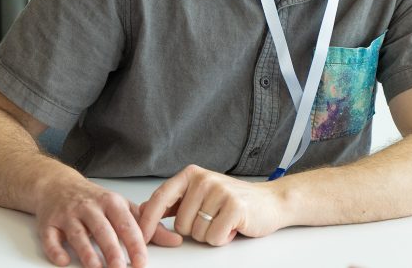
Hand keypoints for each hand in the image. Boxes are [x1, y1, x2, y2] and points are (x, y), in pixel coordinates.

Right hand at [35, 176, 178, 267]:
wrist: (58, 184)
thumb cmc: (95, 200)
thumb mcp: (123, 207)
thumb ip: (148, 225)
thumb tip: (174, 240)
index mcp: (111, 202)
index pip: (127, 224)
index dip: (135, 244)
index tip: (142, 262)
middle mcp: (90, 207)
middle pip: (103, 230)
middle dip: (112, 251)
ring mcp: (68, 214)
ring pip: (78, 234)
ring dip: (87, 253)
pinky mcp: (48, 222)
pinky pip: (50, 237)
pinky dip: (56, 249)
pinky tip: (64, 261)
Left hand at [138, 165, 284, 246]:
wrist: (270, 201)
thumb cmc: (233, 201)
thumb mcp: (200, 195)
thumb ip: (175, 201)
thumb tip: (143, 210)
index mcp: (191, 174)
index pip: (160, 198)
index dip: (147, 221)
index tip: (141, 237)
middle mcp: (204, 179)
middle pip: (180, 224)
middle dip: (195, 230)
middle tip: (213, 219)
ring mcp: (220, 191)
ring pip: (197, 233)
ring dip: (210, 235)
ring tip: (224, 221)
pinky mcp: (235, 206)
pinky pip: (214, 237)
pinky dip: (223, 238)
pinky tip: (233, 226)